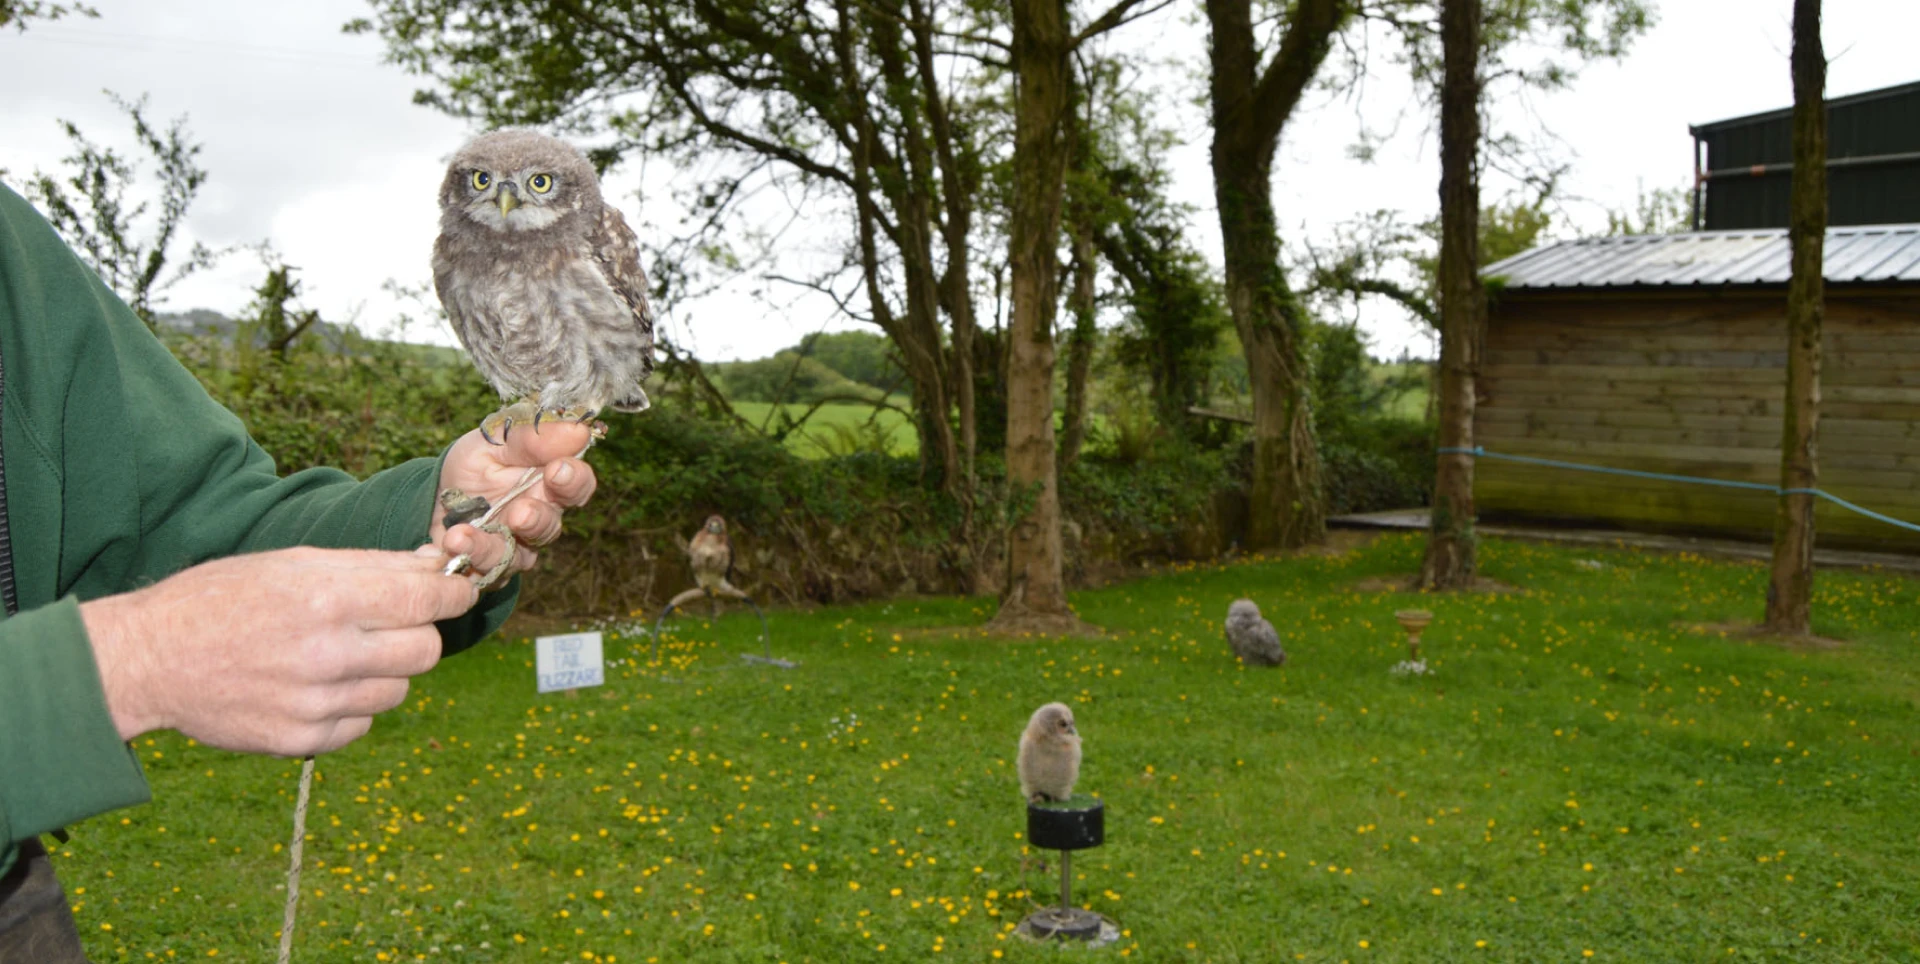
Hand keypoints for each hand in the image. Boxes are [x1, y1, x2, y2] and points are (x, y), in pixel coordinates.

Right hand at [80, 547, 479, 755]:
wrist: (151, 659)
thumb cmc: (223, 598)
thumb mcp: (294, 563)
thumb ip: (372, 567)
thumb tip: (438, 566)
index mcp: (328, 599)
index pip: (428, 601)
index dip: (452, 594)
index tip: (455, 592)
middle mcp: (327, 654)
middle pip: (426, 651)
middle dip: (418, 634)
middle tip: (388, 625)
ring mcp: (315, 704)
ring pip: (399, 691)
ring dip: (385, 672)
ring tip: (341, 655)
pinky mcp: (301, 741)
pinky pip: (362, 724)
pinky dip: (352, 706)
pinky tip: (316, 686)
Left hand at [431, 420, 599, 577]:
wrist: (434, 498)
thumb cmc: (474, 465)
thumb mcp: (493, 441)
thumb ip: (530, 438)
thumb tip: (578, 429)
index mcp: (548, 483)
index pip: (577, 485)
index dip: (574, 480)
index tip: (558, 469)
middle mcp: (539, 519)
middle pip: (550, 527)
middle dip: (536, 520)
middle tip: (520, 513)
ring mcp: (516, 548)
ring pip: (516, 556)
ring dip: (489, 546)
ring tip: (461, 535)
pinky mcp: (490, 569)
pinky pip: (484, 570)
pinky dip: (465, 557)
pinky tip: (449, 542)